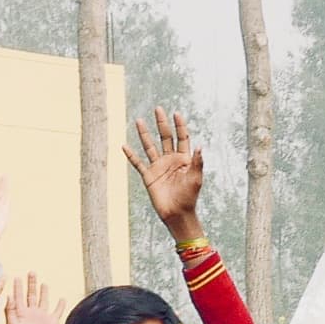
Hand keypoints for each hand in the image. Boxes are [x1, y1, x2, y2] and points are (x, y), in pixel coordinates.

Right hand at [125, 110, 205, 233]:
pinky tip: (124, 146)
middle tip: (158, 109)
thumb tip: (200, 146)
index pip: (182, 138)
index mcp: (183, 159)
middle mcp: (170, 160)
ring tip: (138, 120)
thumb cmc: (189, 197)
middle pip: (165, 137)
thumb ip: (197, 163)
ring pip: (150, 146)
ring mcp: (158, 167)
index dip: (179, 125)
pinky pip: (138, 163)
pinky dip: (131, 155)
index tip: (176, 113)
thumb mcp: (196, 179)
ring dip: (144, 134)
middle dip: (162, 123)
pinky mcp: (148, 176)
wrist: (177, 214)